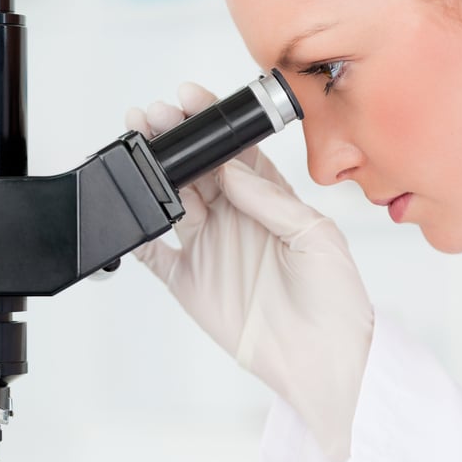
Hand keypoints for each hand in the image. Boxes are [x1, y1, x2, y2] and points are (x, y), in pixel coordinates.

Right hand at [126, 83, 373, 461]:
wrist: (322, 361)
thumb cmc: (336, 299)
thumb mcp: (317, 237)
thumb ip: (273, 201)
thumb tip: (233, 169)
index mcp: (270, 200)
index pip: (234, 151)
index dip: (210, 124)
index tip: (189, 100)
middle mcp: (236, 219)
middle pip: (196, 169)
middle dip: (173, 139)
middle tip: (152, 117)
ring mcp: (210, 248)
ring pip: (171, 200)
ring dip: (152, 174)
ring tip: (137, 149)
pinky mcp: (189, 282)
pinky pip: (154, 253)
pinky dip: (137, 233)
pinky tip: (126, 209)